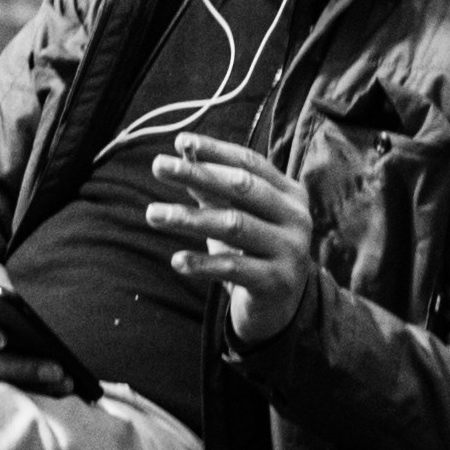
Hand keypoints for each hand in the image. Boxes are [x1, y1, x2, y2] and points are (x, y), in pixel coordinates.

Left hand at [148, 132, 317, 345]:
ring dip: (188, 218)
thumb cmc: (254, 252)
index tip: (179, 140)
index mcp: (290, 194)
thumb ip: (215, 189)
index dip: (214, 150)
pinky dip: (203, 262)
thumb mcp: (238, 216)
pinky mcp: (277, 282)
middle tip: (158, 165)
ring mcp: (290, 250)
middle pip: (242, 187)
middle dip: (197, 174)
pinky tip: (177, 260)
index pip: (249, 162)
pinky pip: (234, 267)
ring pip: (234, 225)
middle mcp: (297, 218)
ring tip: (153, 214)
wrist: (282, 309)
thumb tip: (182, 154)